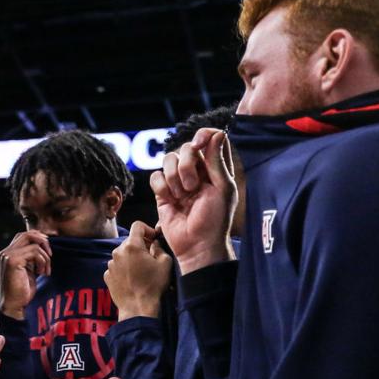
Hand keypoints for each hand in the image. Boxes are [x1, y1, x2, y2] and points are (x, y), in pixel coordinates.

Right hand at [0, 230, 51, 318]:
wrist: (14, 306)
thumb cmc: (22, 291)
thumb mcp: (28, 270)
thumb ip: (32, 257)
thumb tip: (44, 244)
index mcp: (7, 254)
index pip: (23, 236)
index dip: (38, 238)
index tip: (48, 250)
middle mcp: (5, 253)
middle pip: (28, 234)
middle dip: (43, 241)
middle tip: (50, 255)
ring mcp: (8, 256)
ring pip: (34, 243)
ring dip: (45, 256)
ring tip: (45, 270)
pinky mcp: (13, 261)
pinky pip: (35, 251)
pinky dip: (43, 261)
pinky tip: (42, 273)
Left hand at [105, 222, 172, 319]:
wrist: (137, 307)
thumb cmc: (153, 285)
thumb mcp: (165, 263)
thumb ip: (160, 248)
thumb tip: (154, 243)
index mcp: (131, 246)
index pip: (137, 225)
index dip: (147, 229)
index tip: (153, 238)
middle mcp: (117, 252)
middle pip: (130, 241)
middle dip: (140, 245)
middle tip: (150, 256)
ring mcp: (110, 264)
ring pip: (122, 254)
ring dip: (131, 257)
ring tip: (141, 270)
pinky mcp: (107, 275)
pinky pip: (117, 266)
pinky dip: (124, 268)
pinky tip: (132, 278)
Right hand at [151, 128, 236, 273]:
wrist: (197, 245)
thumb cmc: (215, 220)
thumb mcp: (222, 189)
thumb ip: (217, 161)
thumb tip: (216, 133)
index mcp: (216, 167)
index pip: (211, 138)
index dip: (203, 135)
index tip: (199, 145)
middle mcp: (197, 170)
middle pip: (186, 147)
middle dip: (186, 165)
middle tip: (193, 186)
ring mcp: (179, 180)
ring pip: (168, 159)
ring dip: (174, 178)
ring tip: (182, 197)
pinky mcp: (163, 192)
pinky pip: (155, 176)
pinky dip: (161, 187)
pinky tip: (170, 200)